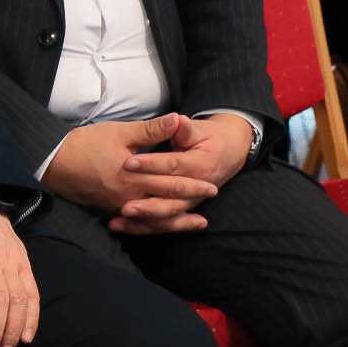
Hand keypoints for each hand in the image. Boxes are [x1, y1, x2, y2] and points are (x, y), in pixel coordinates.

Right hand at [41, 114, 220, 231]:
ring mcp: (119, 207)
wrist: (53, 163)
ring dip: (177, 222)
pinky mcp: (110, 211)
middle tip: (211, 198)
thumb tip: (177, 119)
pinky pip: (138, 224)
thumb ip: (151, 130)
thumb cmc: (85, 144)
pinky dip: (154, 226)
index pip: (170, 183)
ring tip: (196, 222)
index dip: (193, 185)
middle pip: (167, 205)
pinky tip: (163, 226)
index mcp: (133, 176)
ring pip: (155, 220)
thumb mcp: (120, 132)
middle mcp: (129, 197)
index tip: (212, 185)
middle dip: (191, 202)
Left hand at [115, 113, 252, 234]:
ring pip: (165, 215)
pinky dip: (141, 226)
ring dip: (142, 220)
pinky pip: (161, 222)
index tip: (128, 163)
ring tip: (119, 219)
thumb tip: (177, 120)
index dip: (151, 164)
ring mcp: (190, 202)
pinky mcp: (181, 208)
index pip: (172, 166)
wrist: (228, 153)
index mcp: (200, 165)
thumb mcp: (199, 129)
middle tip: (123, 204)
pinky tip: (119, 225)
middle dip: (145, 203)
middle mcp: (197, 190)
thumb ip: (185, 129)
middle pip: (169, 199)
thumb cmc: (209, 138)